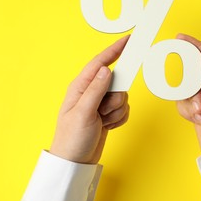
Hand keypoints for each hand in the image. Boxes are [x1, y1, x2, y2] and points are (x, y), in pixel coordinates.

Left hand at [50, 36, 129, 163]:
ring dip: (116, 111)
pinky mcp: (108, 113)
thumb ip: (96, 89)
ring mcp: (100, 103)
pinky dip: (118, 119)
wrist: (76, 161)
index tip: (128, 40)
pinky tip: (106, 126)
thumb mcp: (83, 112)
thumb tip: (107, 69)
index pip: (101, 62)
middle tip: (104, 110)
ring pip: (122, 96)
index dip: (115, 50)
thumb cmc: (72, 138)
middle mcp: (91, 92)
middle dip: (116, 97)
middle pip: (117, 81)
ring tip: (102, 121)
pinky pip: (124, 109)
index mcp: (81, 87)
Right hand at [176, 34, 200, 156]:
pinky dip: (188, 111)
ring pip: (187, 88)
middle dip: (191, 85)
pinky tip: (200, 120)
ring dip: (191, 102)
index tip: (180, 38)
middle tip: (194, 97)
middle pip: (196, 72)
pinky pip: (184, 101)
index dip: (196, 45)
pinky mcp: (198, 106)